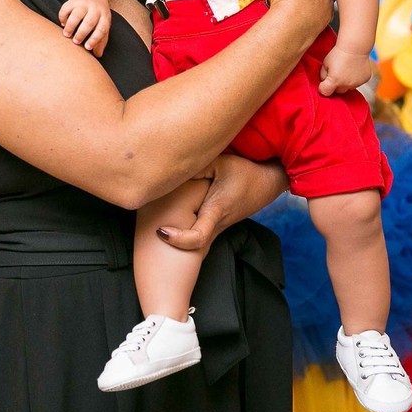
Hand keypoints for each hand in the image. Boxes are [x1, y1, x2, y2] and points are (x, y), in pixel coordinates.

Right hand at [58, 0, 110, 56]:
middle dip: (81, 33)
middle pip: (89, 22)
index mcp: (105, 17)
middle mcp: (95, 9)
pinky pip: (66, 8)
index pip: (101, 29)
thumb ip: (101, 41)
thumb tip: (97, 55)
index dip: (94, 39)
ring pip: (76, 14)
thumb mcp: (103, 26)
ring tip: (66, 34)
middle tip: (75, 42)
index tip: (87, 48)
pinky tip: (63, 24)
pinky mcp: (73, 0)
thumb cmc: (98, 17)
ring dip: (71, 26)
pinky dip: (63, 17)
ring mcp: (84, 3)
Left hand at [157, 153, 287, 251]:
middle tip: (146, 233)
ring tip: (152, 229)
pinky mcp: (217, 226)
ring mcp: (218, 228)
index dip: (178, 239)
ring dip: (175, 242)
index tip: (160, 231)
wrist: (266, 184)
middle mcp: (216, 224)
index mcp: (216, 211)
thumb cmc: (244, 172)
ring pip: (195, 245)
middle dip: (169, 246)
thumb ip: (197, 166)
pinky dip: (183, 236)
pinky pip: (198, 237)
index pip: (198, 237)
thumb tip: (172, 169)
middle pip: (192, 248)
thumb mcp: (222, 163)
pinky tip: (167, 226)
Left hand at [318, 45, 370, 95]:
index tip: (324, 82)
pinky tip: (354, 69)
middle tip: (336, 74)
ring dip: (346, 82)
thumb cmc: (338, 53)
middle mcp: (346, 84)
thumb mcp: (325, 63)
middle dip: (335, 85)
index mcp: (334, 81)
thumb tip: (324, 81)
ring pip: (348, 88)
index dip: (323, 87)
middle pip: (338, 91)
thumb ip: (323, 75)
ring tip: (346, 70)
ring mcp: (356, 83)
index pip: (325, 92)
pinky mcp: (365, 80)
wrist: (355, 46)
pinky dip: (355, 79)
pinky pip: (357, 83)